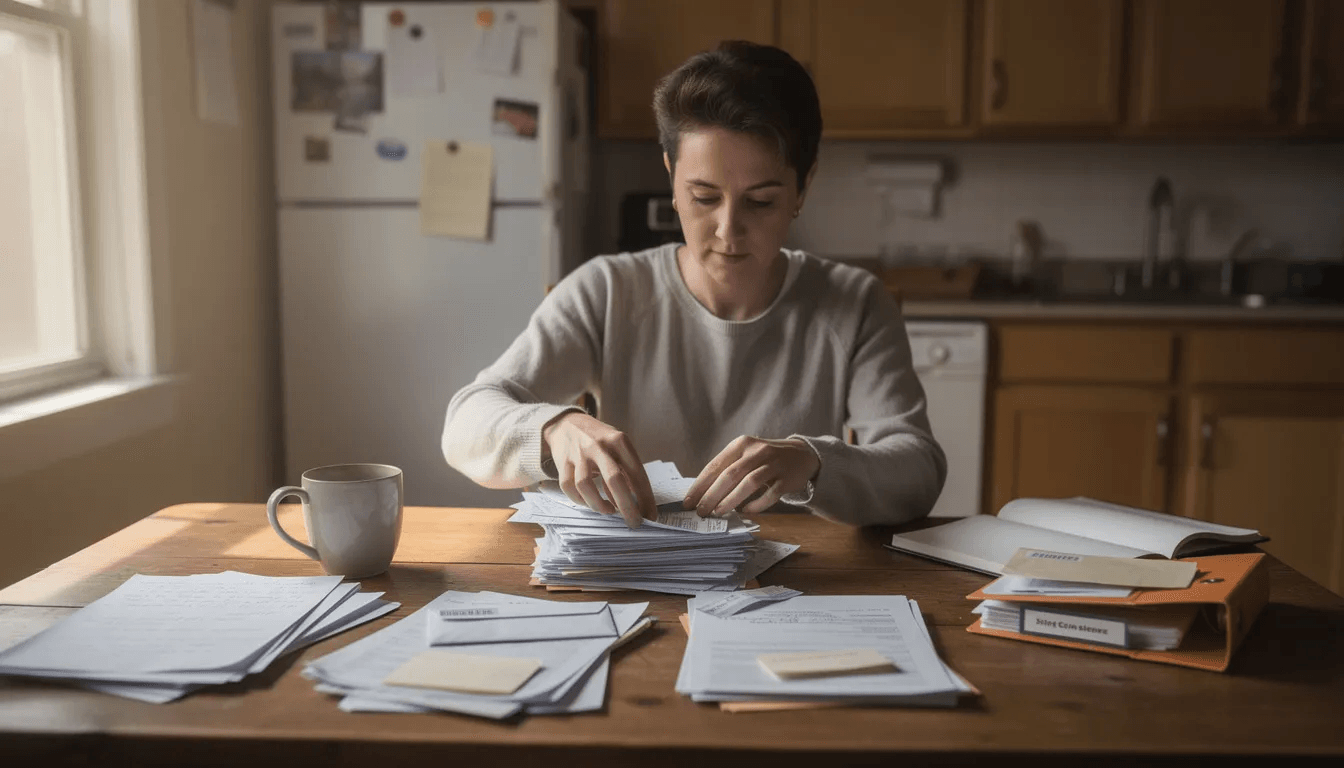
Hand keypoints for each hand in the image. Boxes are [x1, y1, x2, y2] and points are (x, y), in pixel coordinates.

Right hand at [542, 412, 656, 527]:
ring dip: (599, 505)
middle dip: (627, 506)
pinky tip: (589, 502)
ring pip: (586, 485)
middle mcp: (599, 445)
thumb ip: (627, 470)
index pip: (636, 472)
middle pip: (614, 480)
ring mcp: (578, 454)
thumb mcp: (618, 446)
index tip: (650, 516)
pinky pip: (569, 487)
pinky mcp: (562, 462)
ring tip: (609, 511)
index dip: (645, 497)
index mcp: (619, 440)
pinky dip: (580, 500)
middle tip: (634, 523)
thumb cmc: (599, 440)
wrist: (567, 423)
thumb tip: (639, 504)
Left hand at [683, 436, 819, 517]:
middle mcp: (757, 451)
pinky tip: (746, 511)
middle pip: (730, 474)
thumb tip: (701, 494)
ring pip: (749, 483)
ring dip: (731, 500)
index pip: (716, 465)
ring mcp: (773, 464)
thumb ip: (727, 469)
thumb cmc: (765, 459)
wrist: (801, 455)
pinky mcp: (786, 478)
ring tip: (718, 512)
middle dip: (712, 495)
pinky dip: (757, 504)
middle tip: (700, 511)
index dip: (700, 485)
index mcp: (741, 444)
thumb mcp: (745, 455)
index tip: (688, 501)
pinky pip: (770, 494)